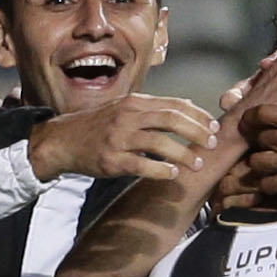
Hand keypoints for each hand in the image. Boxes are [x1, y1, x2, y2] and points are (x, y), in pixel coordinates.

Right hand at [30, 93, 214, 183]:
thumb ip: (153, 109)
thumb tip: (188, 108)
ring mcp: (118, 138)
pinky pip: (141, 164)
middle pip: (171, 120)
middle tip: (212, 144)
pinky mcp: (111, 160)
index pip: (174, 104)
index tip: (214, 127)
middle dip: (197, 132)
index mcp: (135, 102)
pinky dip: (160, 170)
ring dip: (183, 154)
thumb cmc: (98, 126)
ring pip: (159, 142)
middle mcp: (128, 116)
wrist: (63, 140)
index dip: (198, 116)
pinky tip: (173, 174)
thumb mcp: (124, 108)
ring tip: (197, 164)